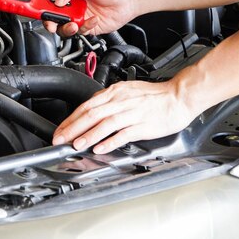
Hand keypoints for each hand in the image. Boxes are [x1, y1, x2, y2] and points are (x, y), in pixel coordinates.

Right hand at [42, 0, 137, 36]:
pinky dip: (85, 27)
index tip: (38, 9)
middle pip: (51, 16)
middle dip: (50, 21)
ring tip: (74, 24)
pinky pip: (79, 32)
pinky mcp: (85, 27)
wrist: (129, 0)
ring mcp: (77, 17)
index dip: (40, 4)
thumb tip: (58, 0)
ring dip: (66, 28)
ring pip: (62, 28)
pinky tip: (93, 19)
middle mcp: (70, 5)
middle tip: (53, 23)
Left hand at [51, 79, 197, 153]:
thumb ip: (108, 99)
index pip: (85, 106)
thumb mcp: (126, 90)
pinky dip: (110, 142)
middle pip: (90, 115)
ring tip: (76, 145)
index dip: (70, 120)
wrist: (179, 96)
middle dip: (72, 128)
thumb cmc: (154, 95)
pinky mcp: (143, 125)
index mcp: (114, 92)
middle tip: (60, 139)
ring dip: (88, 135)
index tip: (60, 130)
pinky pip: (123, 134)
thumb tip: (90, 108)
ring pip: (104, 124)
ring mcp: (132, 113)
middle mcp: (120, 101)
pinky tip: (100, 148)